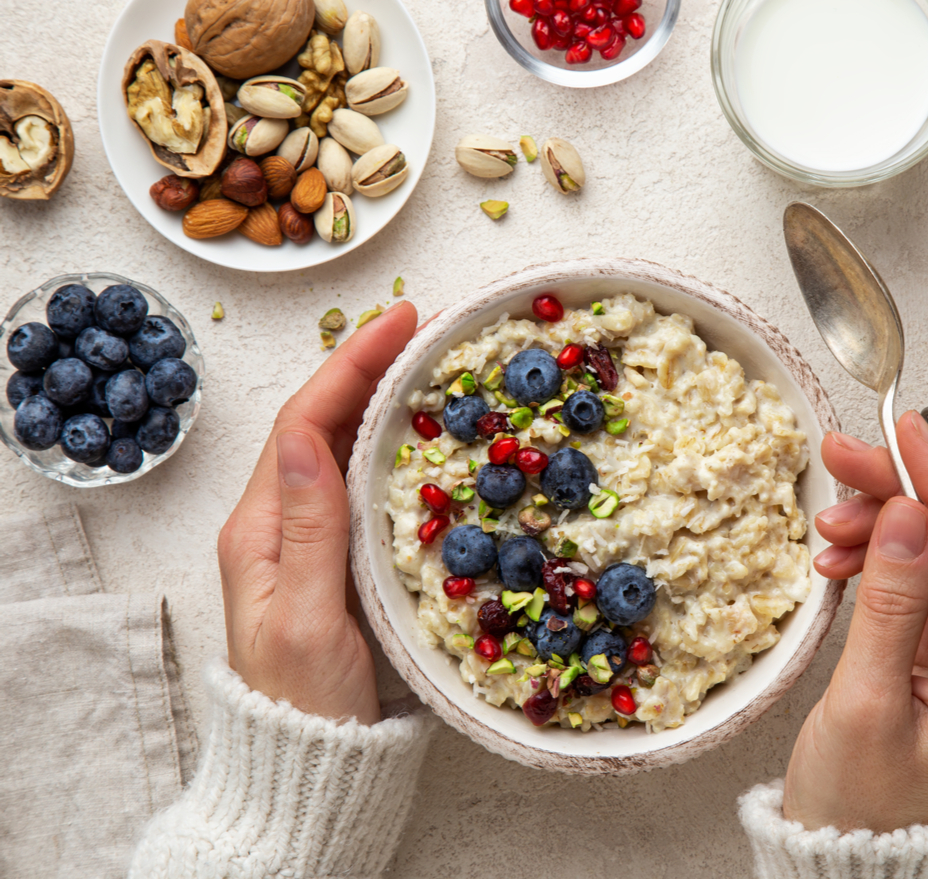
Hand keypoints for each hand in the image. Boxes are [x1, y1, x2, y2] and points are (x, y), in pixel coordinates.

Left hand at [217, 303, 418, 724]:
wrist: (312, 760)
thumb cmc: (308, 700)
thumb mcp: (307, 617)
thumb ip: (309, 530)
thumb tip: (305, 440)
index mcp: (263, 528)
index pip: (304, 423)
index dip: (351, 365)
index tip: (401, 321)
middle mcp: (281, 521)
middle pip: (321, 421)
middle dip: (368, 365)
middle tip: (426, 326)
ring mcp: (308, 537)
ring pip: (342, 446)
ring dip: (380, 396)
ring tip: (428, 359)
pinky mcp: (338, 556)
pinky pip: (361, 480)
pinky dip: (390, 442)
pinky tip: (423, 430)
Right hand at [783, 411, 927, 831]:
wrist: (843, 843)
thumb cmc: (860, 799)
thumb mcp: (867, 702)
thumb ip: (891, 607)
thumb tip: (907, 517)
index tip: (906, 433)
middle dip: (899, 495)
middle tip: (842, 455)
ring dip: (876, 526)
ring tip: (827, 524)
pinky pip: (910, 578)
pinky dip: (871, 557)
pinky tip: (837, 554)